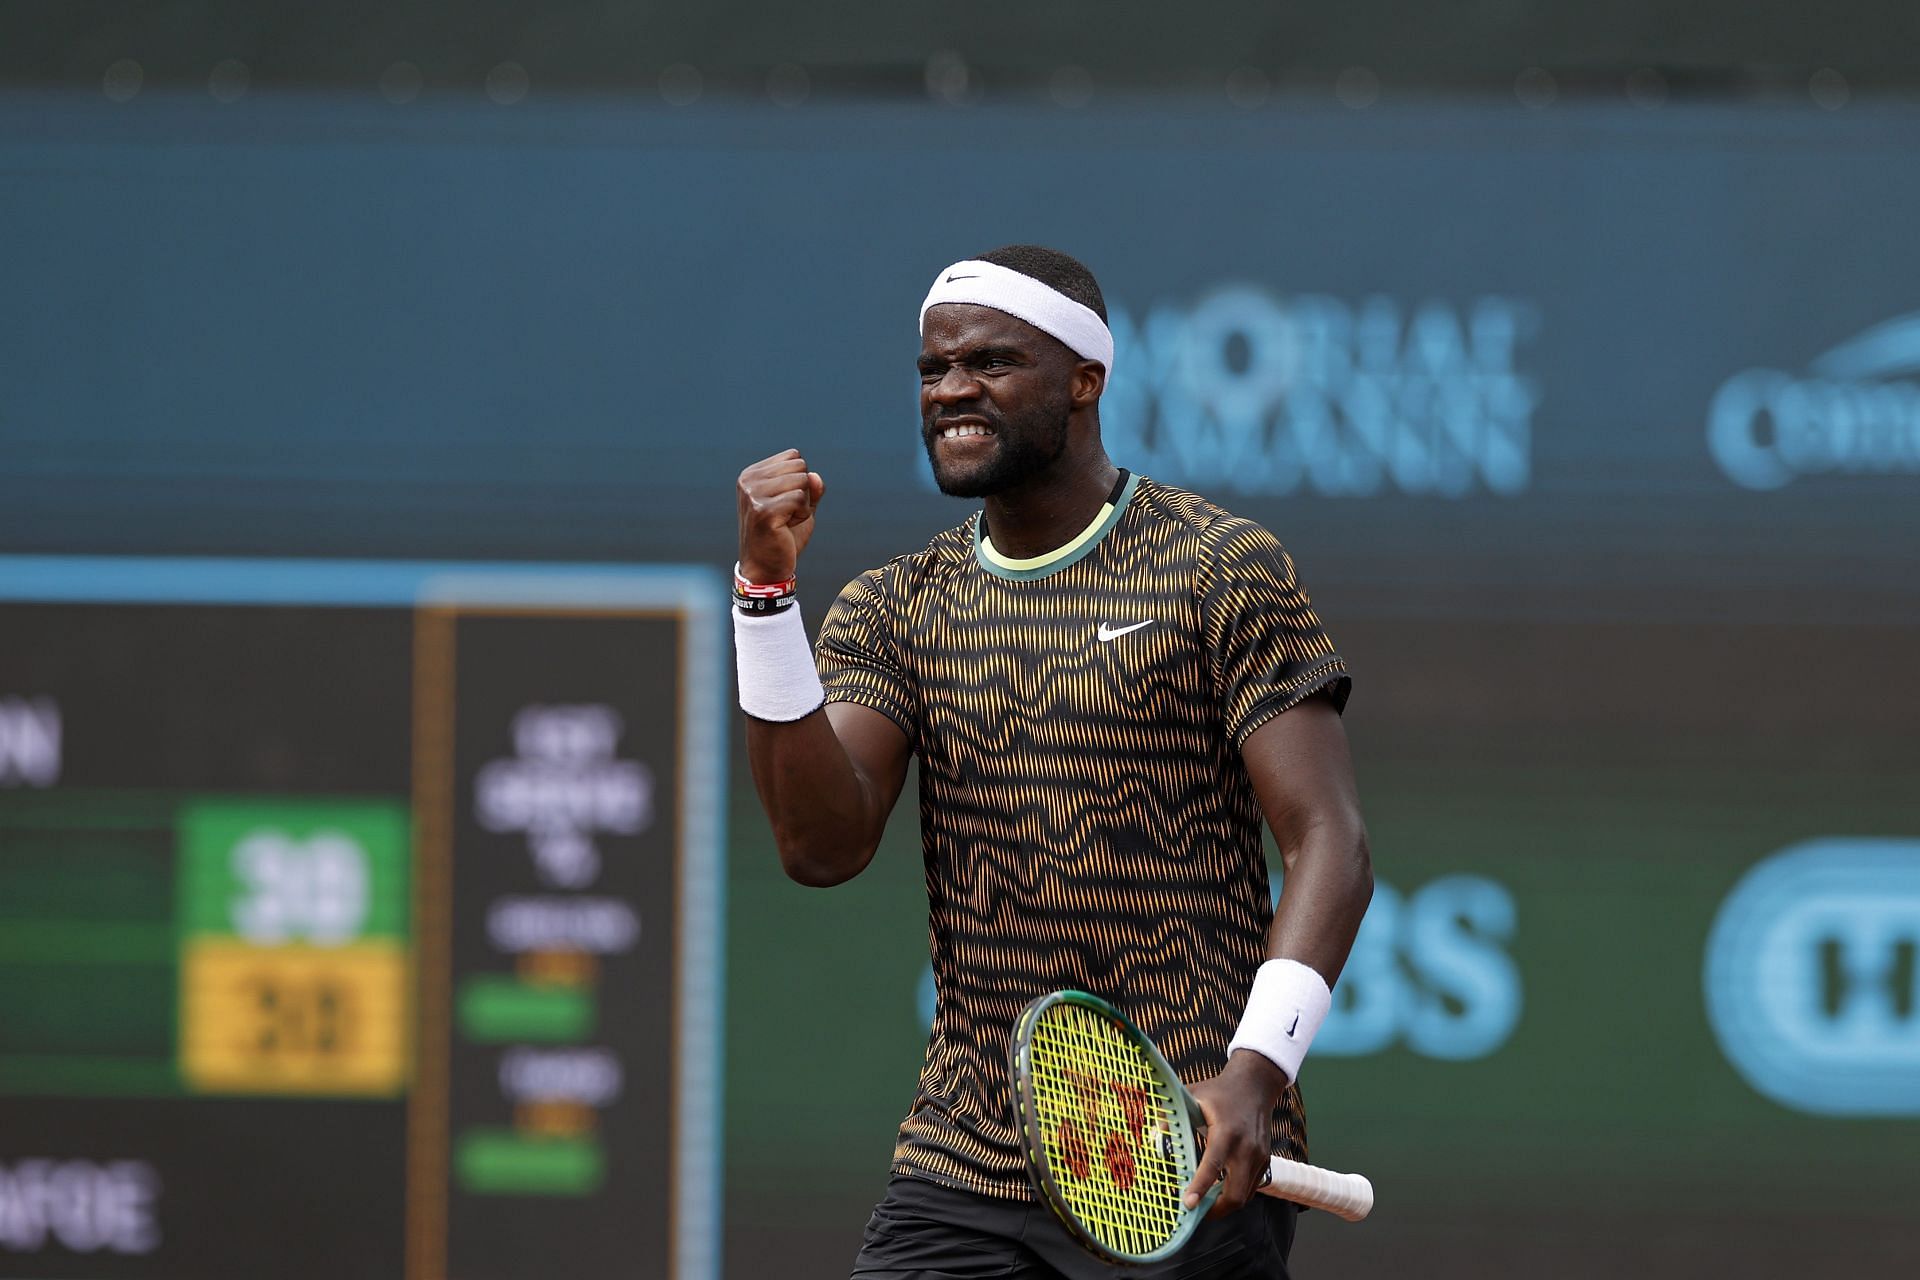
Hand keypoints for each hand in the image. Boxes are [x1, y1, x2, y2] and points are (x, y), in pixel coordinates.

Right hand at [736, 449, 825, 583]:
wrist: (766, 568)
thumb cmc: (782, 536)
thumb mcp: (800, 506)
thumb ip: (810, 488)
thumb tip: (815, 476)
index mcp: (752, 474)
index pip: (794, 457)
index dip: (800, 481)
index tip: (785, 503)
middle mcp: (749, 480)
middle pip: (800, 467)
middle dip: (804, 492)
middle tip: (787, 515)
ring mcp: (753, 494)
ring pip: (802, 481)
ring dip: (803, 505)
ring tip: (786, 522)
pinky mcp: (763, 510)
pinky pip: (801, 499)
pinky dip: (802, 515)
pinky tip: (786, 528)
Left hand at [1182, 1050, 1288, 1218]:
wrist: (1254, 1085)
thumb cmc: (1220, 1092)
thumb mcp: (1192, 1096)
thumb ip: (1172, 1116)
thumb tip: (1153, 1135)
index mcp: (1225, 1131)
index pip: (1213, 1165)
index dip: (1200, 1187)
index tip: (1188, 1204)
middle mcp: (1246, 1147)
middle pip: (1235, 1193)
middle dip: (1215, 1210)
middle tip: (1196, 1211)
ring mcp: (1259, 1156)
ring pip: (1245, 1196)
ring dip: (1225, 1204)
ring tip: (1206, 1203)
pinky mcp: (1265, 1160)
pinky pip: (1252, 1187)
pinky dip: (1236, 1194)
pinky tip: (1221, 1190)